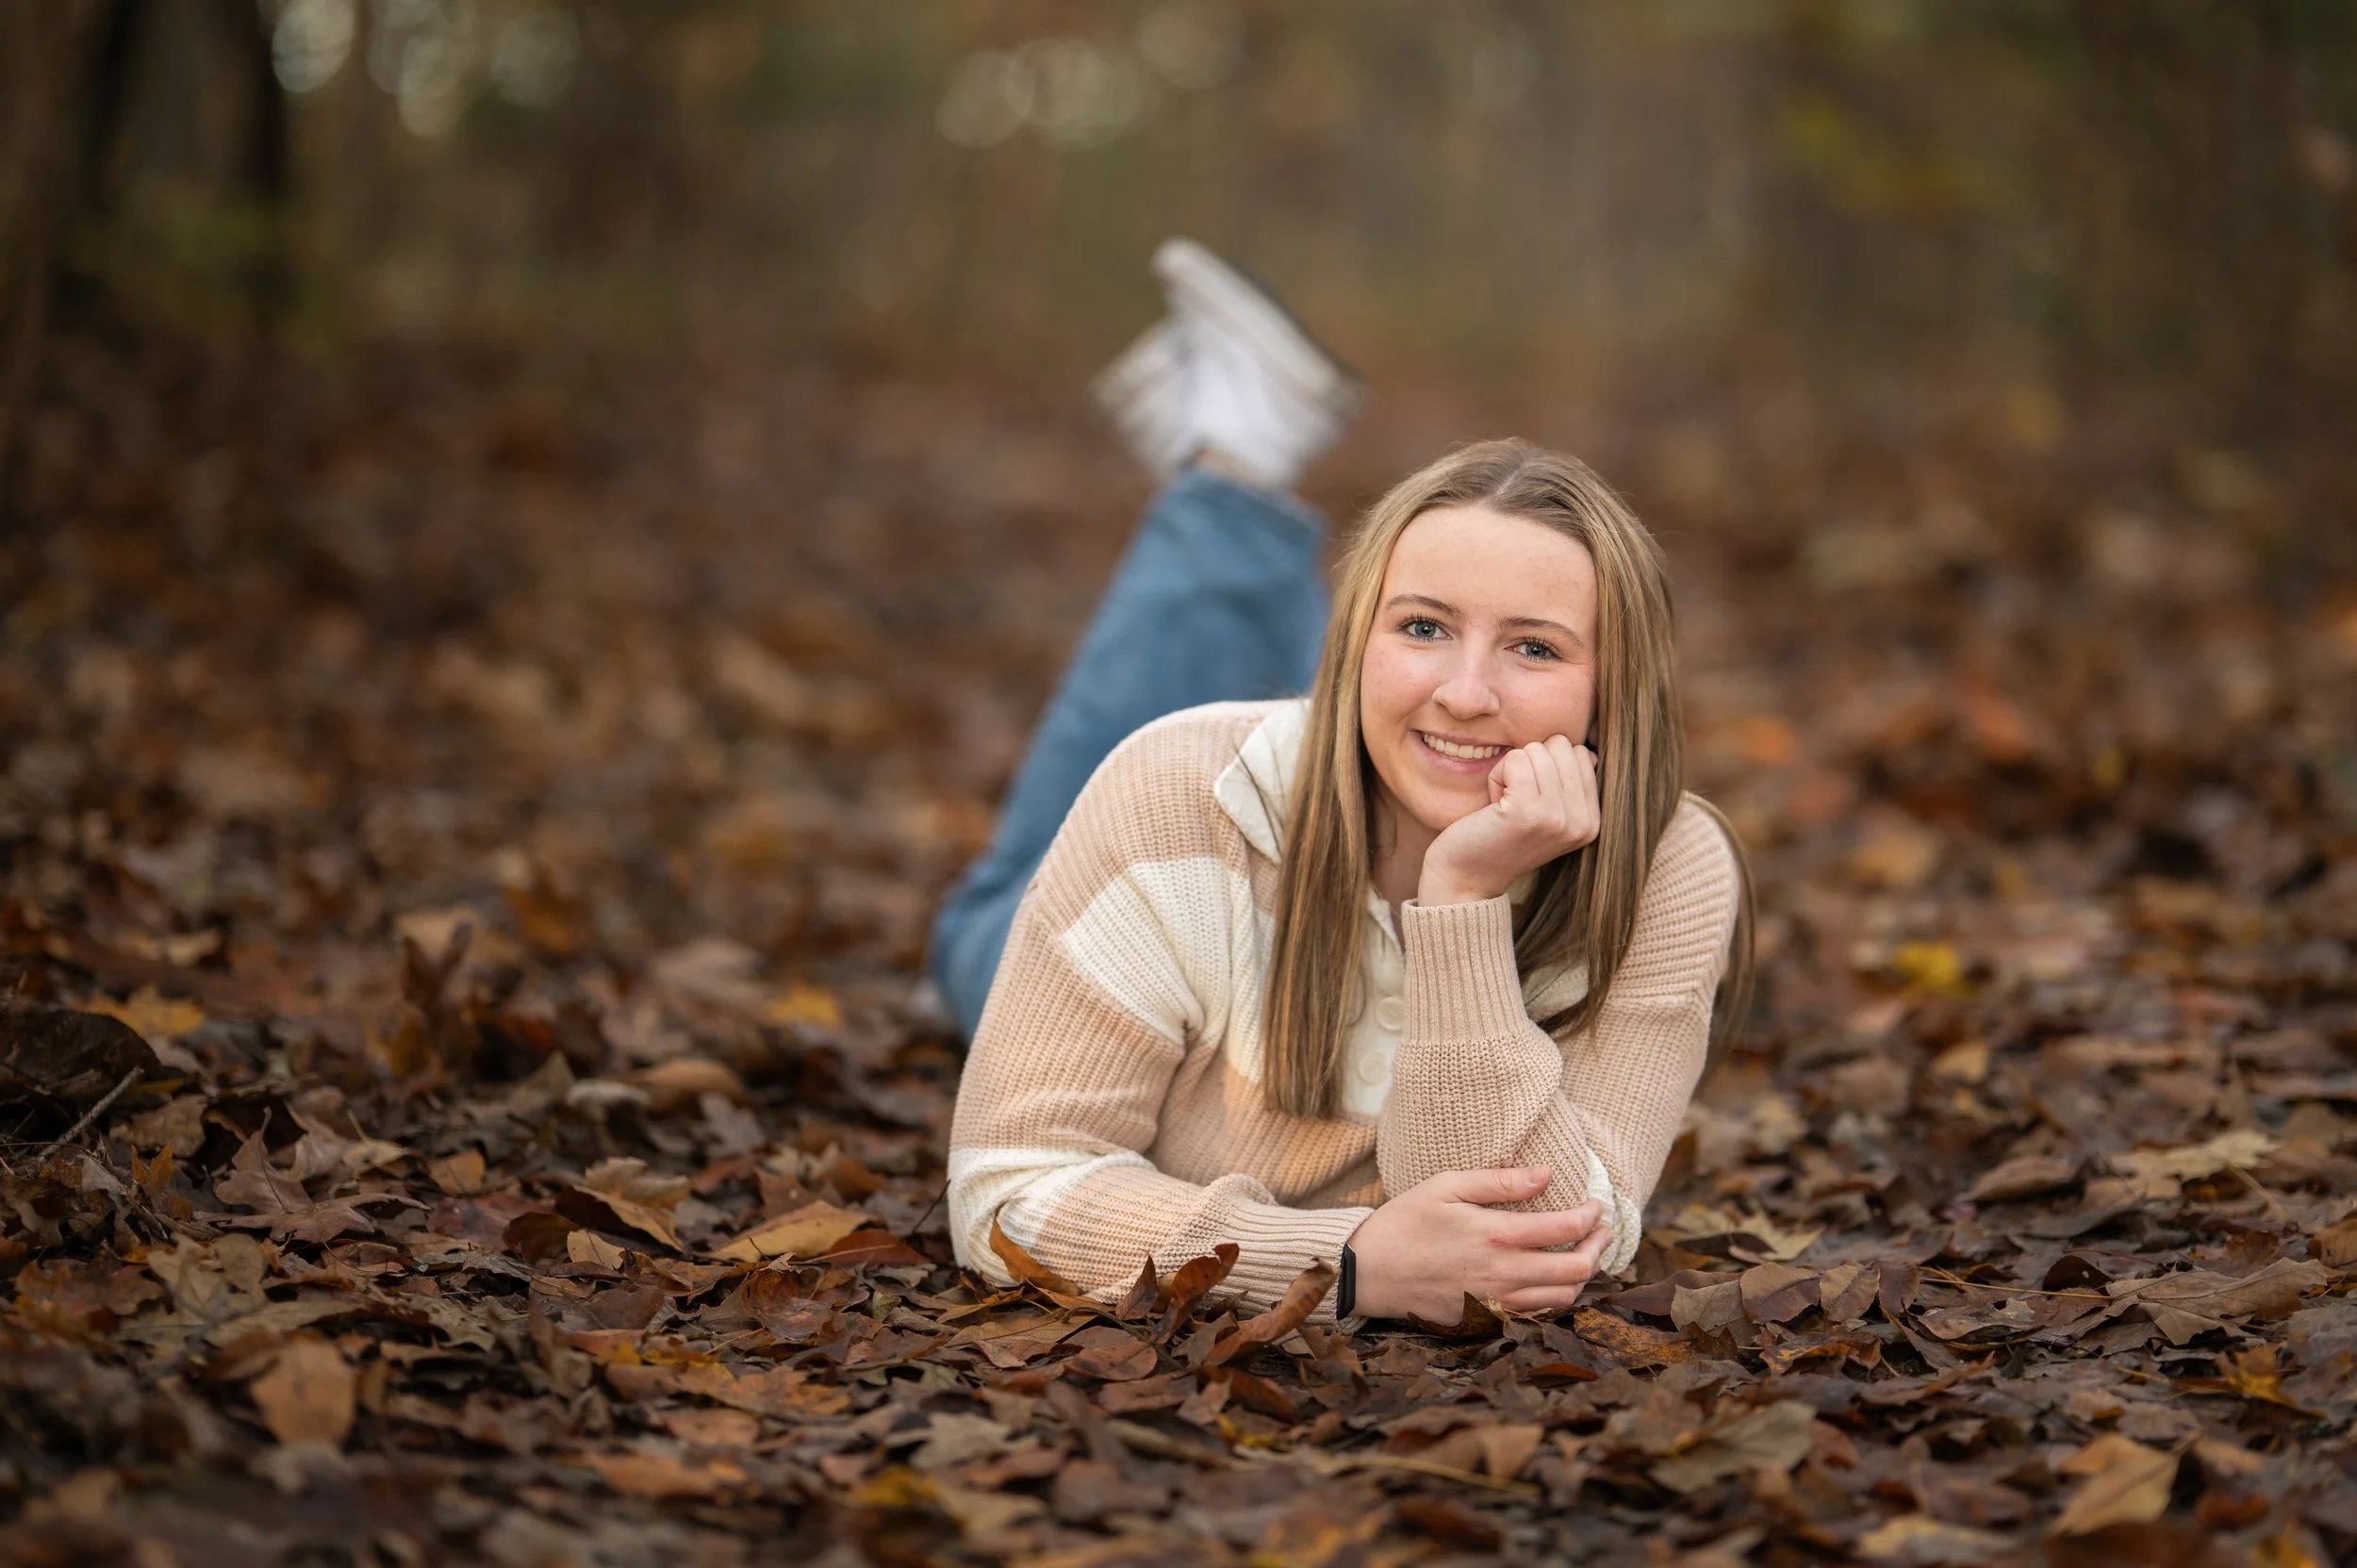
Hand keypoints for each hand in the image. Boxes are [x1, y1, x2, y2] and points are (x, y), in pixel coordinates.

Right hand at [1346, 1166, 1613, 1320]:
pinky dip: (1554, 1299)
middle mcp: (1503, 1274)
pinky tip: (1550, 1281)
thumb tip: (1546, 1174)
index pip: (1565, 1229)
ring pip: (1562, 1300)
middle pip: (1575, 1271)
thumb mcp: (1445, 1186)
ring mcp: (1496, 1303)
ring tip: (1583, 1256)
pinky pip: (1535, 1316)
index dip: (1590, 1216)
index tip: (1595, 1205)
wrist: (1367, 1273)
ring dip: (1582, 1278)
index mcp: (1495, 1236)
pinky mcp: (1485, 1320)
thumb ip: (1499, 1181)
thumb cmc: (1403, 1223)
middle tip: (1602, 1232)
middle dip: (1598, 1249)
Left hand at [1416, 736, 1598, 905]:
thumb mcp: (1548, 814)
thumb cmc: (1501, 838)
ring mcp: (1557, 817)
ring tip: (1504, 805)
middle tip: (1515, 800)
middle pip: (1560, 746)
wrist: (1468, 878)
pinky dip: (1497, 775)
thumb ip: (1570, 784)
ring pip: (1536, 750)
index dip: (1547, 765)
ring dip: (1510, 771)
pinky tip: (1494, 804)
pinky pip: (1515, 759)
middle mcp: (1582, 822)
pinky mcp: (1527, 811)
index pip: (1581, 754)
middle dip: (1530, 763)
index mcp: (1591, 821)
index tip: (1531, 800)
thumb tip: (1589, 752)